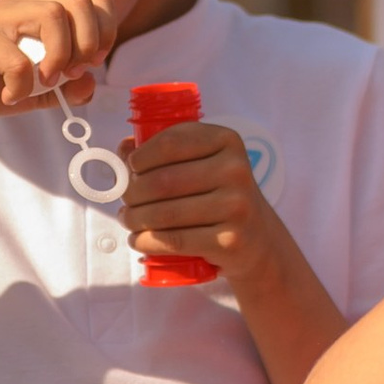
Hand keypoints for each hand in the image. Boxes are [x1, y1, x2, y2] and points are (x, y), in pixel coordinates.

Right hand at [0, 0, 116, 130]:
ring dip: (59, 57)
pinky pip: (18, 58)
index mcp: (40, 6)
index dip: (104, 32)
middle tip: (69, 73)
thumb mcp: (34, 90)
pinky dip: (22, 85)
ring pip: (54, 16)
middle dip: (89, 43)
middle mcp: (21, 3)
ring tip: (43, 83)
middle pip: (81, 2)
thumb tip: (91, 83)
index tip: (89, 64)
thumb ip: (66, 88)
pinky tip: (10, 95)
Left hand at [121, 119, 276, 282]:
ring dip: (134, 219)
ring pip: (164, 213)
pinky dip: (146, 241)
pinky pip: (174, 240)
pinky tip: (137, 239)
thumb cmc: (221, 196)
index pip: (171, 143)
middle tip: (126, 201)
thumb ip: (168, 151)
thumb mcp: (206, 164)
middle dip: (132, 193)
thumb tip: (124, 148)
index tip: (130, 169)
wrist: (259, 240)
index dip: (140, 157)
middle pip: (162, 181)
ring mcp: (235, 206)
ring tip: (128, 220)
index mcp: (227, 141)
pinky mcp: (229, 241)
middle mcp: (235, 170)